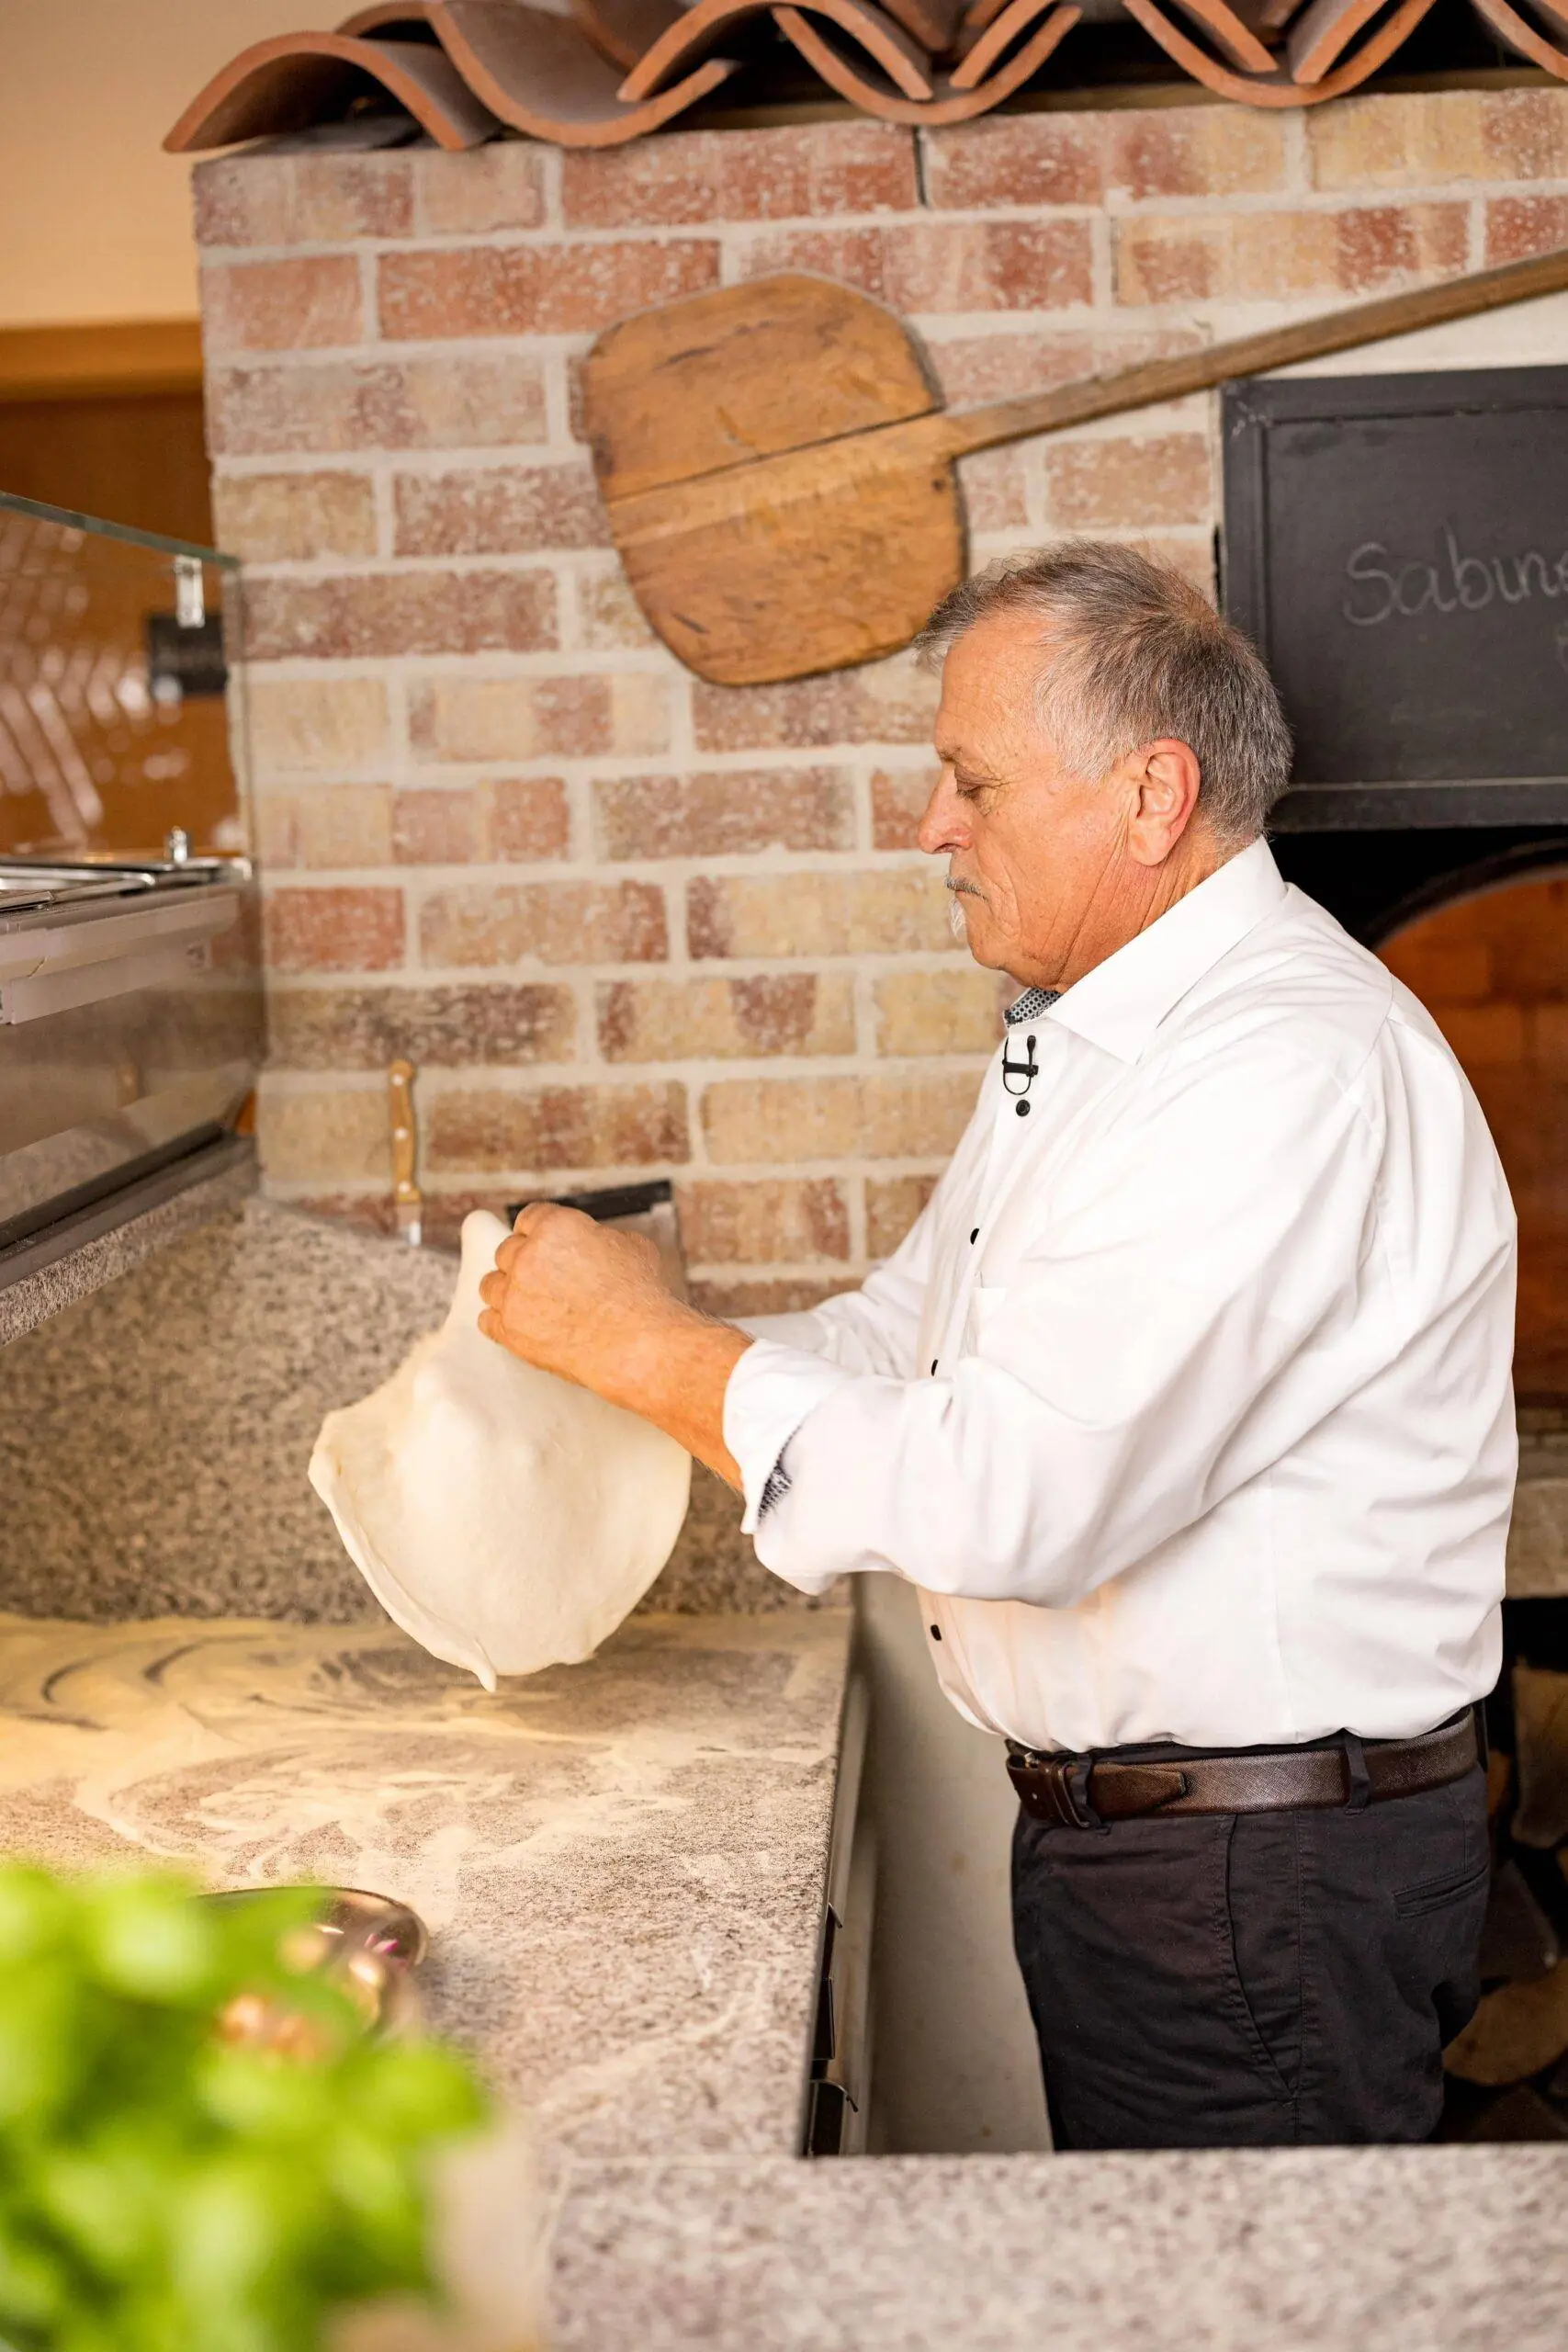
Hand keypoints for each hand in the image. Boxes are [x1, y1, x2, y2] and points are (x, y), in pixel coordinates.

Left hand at [476, 1205, 750, 1487]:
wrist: (638, 1345)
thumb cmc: (642, 1295)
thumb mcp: (632, 1247)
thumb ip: (599, 1238)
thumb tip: (594, 1241)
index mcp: (556, 1226)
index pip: (530, 1218)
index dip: (538, 1232)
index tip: (544, 1246)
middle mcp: (527, 1256)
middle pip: (507, 1251)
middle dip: (524, 1262)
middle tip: (543, 1279)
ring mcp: (513, 1294)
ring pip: (490, 1285)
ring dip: (507, 1291)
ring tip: (529, 1303)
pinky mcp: (508, 1330)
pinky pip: (487, 1320)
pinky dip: (501, 1322)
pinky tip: (520, 1324)